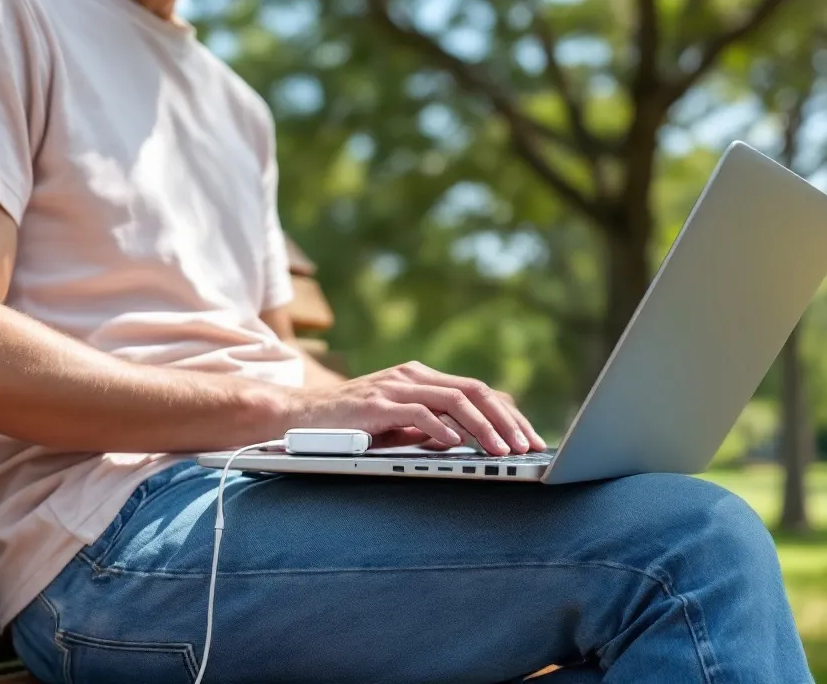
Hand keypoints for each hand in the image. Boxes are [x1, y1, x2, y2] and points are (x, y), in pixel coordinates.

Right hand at [286, 361, 545, 454]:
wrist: (297, 417)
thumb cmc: (348, 426)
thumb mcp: (397, 427)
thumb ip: (428, 428)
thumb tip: (466, 442)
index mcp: (420, 378)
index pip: (477, 390)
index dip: (507, 413)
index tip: (529, 438)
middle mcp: (411, 376)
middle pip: (474, 391)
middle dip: (506, 419)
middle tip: (528, 446)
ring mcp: (393, 387)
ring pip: (453, 400)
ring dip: (483, 427)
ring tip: (501, 451)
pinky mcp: (374, 404)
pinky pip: (417, 414)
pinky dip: (440, 429)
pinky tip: (456, 445)